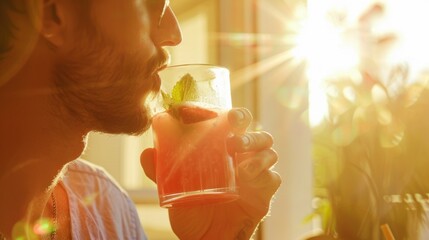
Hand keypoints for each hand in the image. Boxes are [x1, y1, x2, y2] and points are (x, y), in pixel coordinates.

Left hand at [141, 108, 281, 238]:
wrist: (206, 239)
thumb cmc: (193, 209)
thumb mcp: (173, 189)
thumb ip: (160, 172)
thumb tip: (146, 153)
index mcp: (225, 150)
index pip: (232, 123)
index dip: (226, 112)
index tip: (212, 111)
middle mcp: (244, 158)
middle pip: (254, 129)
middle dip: (245, 120)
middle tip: (232, 123)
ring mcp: (256, 174)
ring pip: (268, 149)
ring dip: (255, 145)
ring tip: (237, 152)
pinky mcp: (265, 192)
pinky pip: (273, 177)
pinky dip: (264, 173)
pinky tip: (247, 177)